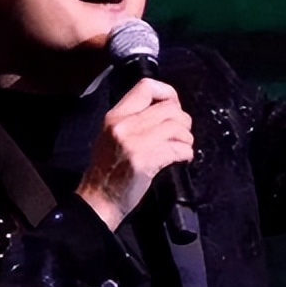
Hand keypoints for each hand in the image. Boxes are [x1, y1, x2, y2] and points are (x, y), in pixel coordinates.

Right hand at [76, 79, 193, 230]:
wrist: (98, 200)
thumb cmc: (108, 170)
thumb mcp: (113, 135)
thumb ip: (135, 119)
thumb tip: (166, 109)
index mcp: (115, 115)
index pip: (146, 87)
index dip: (168, 93)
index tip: (174, 107)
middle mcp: (123, 125)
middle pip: (169, 108)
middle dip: (183, 121)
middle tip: (182, 134)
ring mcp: (134, 143)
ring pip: (177, 127)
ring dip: (186, 139)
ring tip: (182, 147)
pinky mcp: (144, 161)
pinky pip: (177, 148)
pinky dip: (186, 153)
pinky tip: (182, 159)